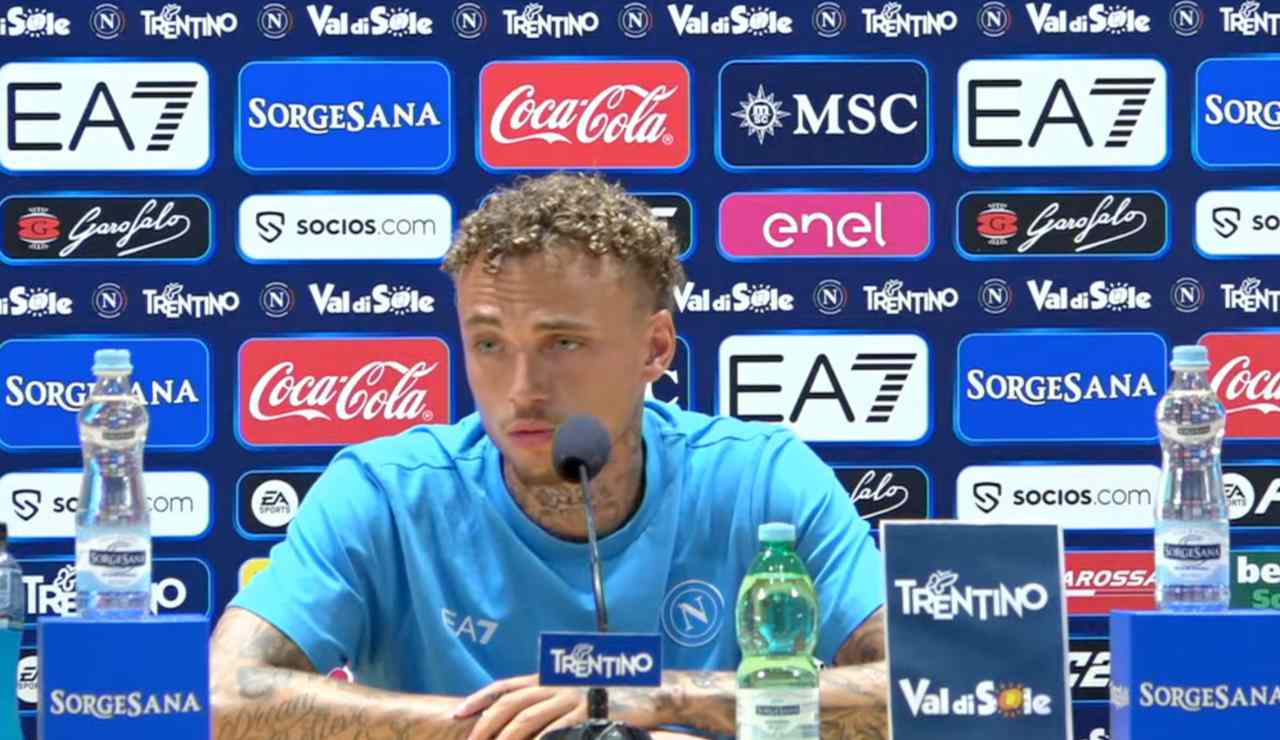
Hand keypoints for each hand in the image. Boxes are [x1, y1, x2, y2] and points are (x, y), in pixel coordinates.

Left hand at [453, 674, 670, 739]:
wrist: (649, 691)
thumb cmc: (609, 693)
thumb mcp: (574, 691)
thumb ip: (548, 702)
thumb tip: (518, 723)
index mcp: (548, 677)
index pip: (505, 687)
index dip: (479, 699)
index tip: (457, 714)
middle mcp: (556, 683)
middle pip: (511, 704)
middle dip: (486, 726)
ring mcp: (572, 697)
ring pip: (528, 720)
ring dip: (507, 738)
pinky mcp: (588, 713)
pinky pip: (557, 730)